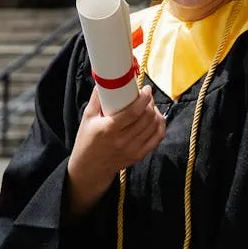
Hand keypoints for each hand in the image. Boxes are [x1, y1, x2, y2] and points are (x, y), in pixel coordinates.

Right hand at [67, 85, 164, 214]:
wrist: (89, 169)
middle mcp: (122, 140)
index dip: (144, 98)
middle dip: (150, 103)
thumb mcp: (87, 118)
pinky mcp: (139, 155)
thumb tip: (104, 79)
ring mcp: (132, 149)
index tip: (146, 89)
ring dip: (156, 112)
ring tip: (150, 106)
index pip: (133, 112)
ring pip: (154, 126)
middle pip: (146, 118)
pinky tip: (156, 118)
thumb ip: (96, 99)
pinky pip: (157, 138)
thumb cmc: (87, 140)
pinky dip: (160, 126)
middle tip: (147, 96)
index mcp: (108, 129)